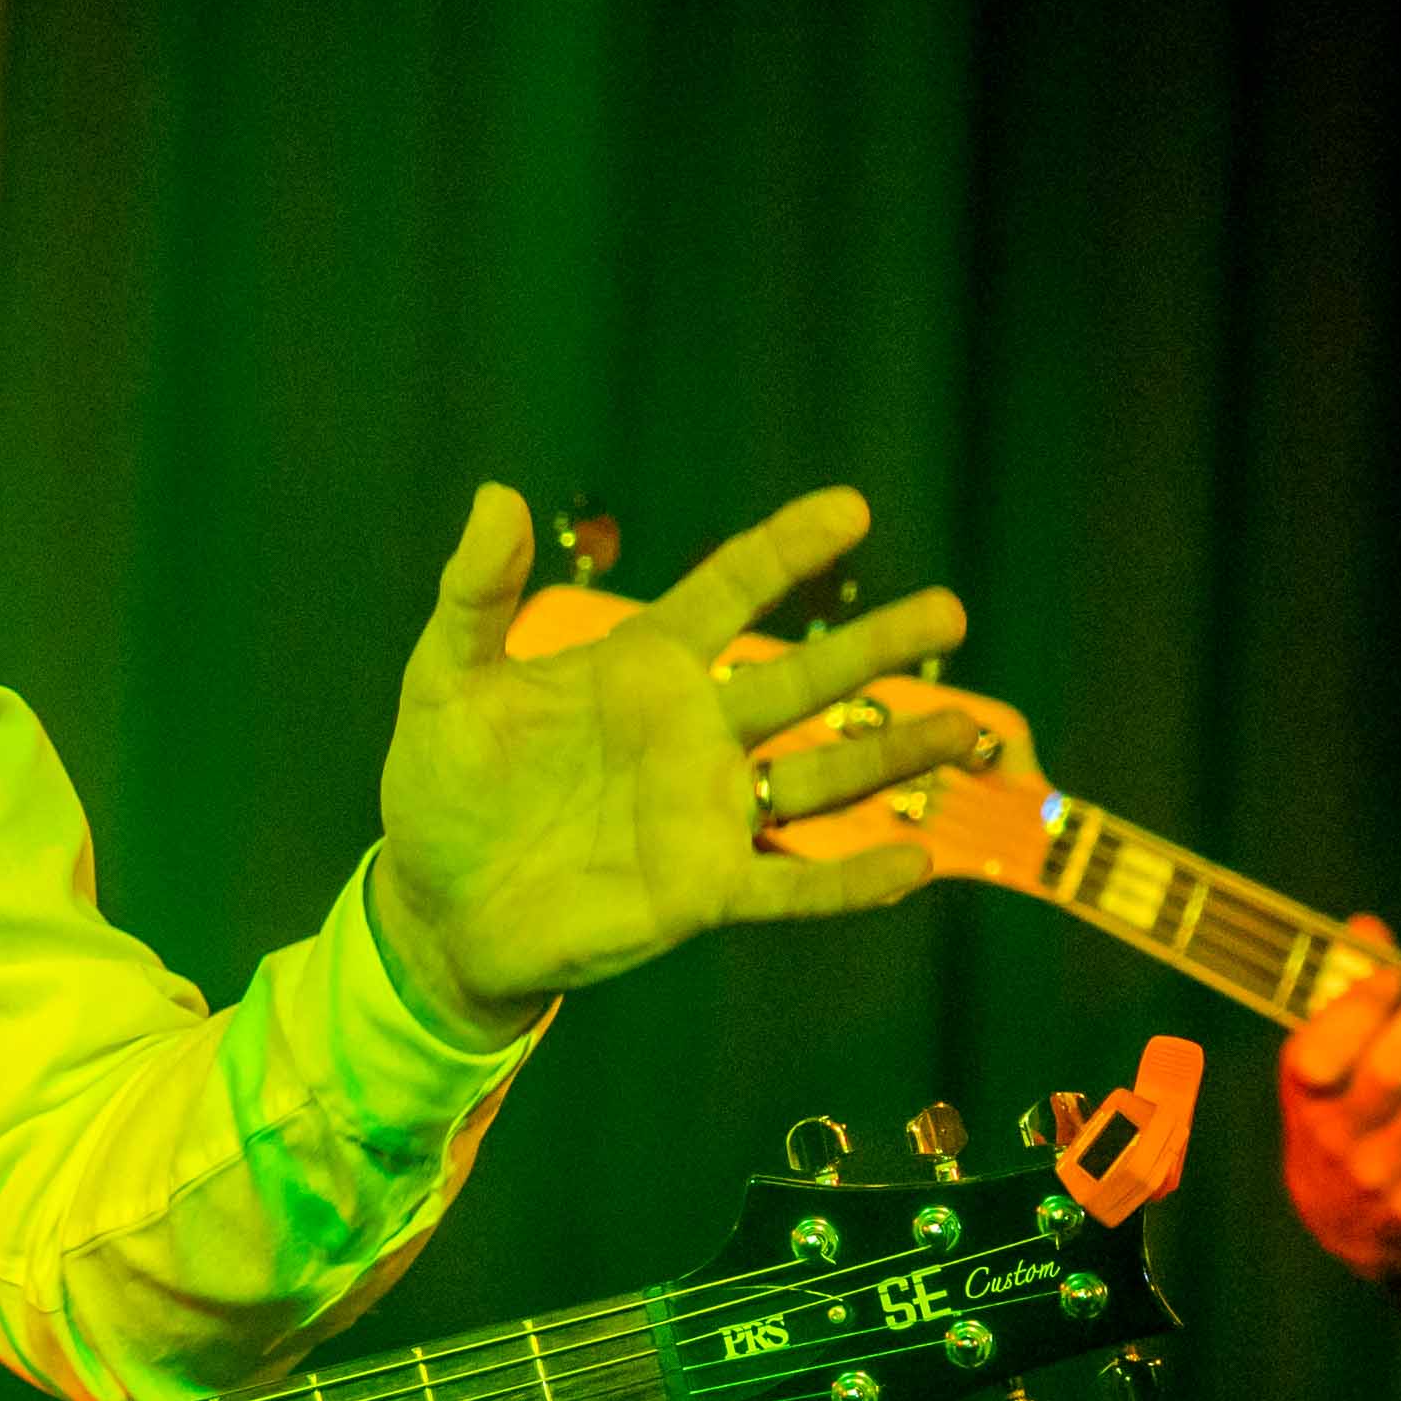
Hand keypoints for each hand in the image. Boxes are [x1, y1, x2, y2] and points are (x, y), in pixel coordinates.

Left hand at [368, 483, 980, 1040]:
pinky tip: (916, 866)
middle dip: (877, 647)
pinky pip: (794, 884)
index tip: (851, 509)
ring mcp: (705, 813)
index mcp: (640, 669)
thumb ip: (478, 594)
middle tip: (952, 611)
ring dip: (894, 756)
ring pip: (822, 776)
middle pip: (802, 680)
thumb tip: (498, 493)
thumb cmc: (442, 790)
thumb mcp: (447, 682)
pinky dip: (850, 881)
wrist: (434, 908)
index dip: (785, 550)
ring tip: (966, 730)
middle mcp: (691, 734)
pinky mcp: (703, 892)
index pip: (728, 592)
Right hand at [1276, 914, 1400, 1283]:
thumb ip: (1343, 1000)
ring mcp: (1386, 1180)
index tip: (1395, 971)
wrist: (1359, 1237)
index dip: (1358, 1007)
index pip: (1317, 1052)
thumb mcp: (1326, 1071)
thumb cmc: (1348, 1125)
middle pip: (1392, 1068)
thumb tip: (1367, 928)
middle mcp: (1336, 1144)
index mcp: (1302, 1099)